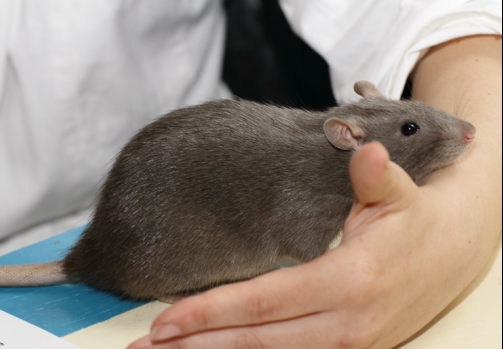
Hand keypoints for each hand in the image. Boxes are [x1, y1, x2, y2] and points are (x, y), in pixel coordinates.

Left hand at [127, 141, 461, 348]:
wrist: (454, 256)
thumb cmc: (419, 224)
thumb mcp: (401, 196)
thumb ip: (374, 178)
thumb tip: (363, 150)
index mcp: (350, 282)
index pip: (264, 302)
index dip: (210, 313)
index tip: (163, 321)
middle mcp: (347, 325)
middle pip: (257, 343)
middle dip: (198, 347)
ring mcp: (349, 345)